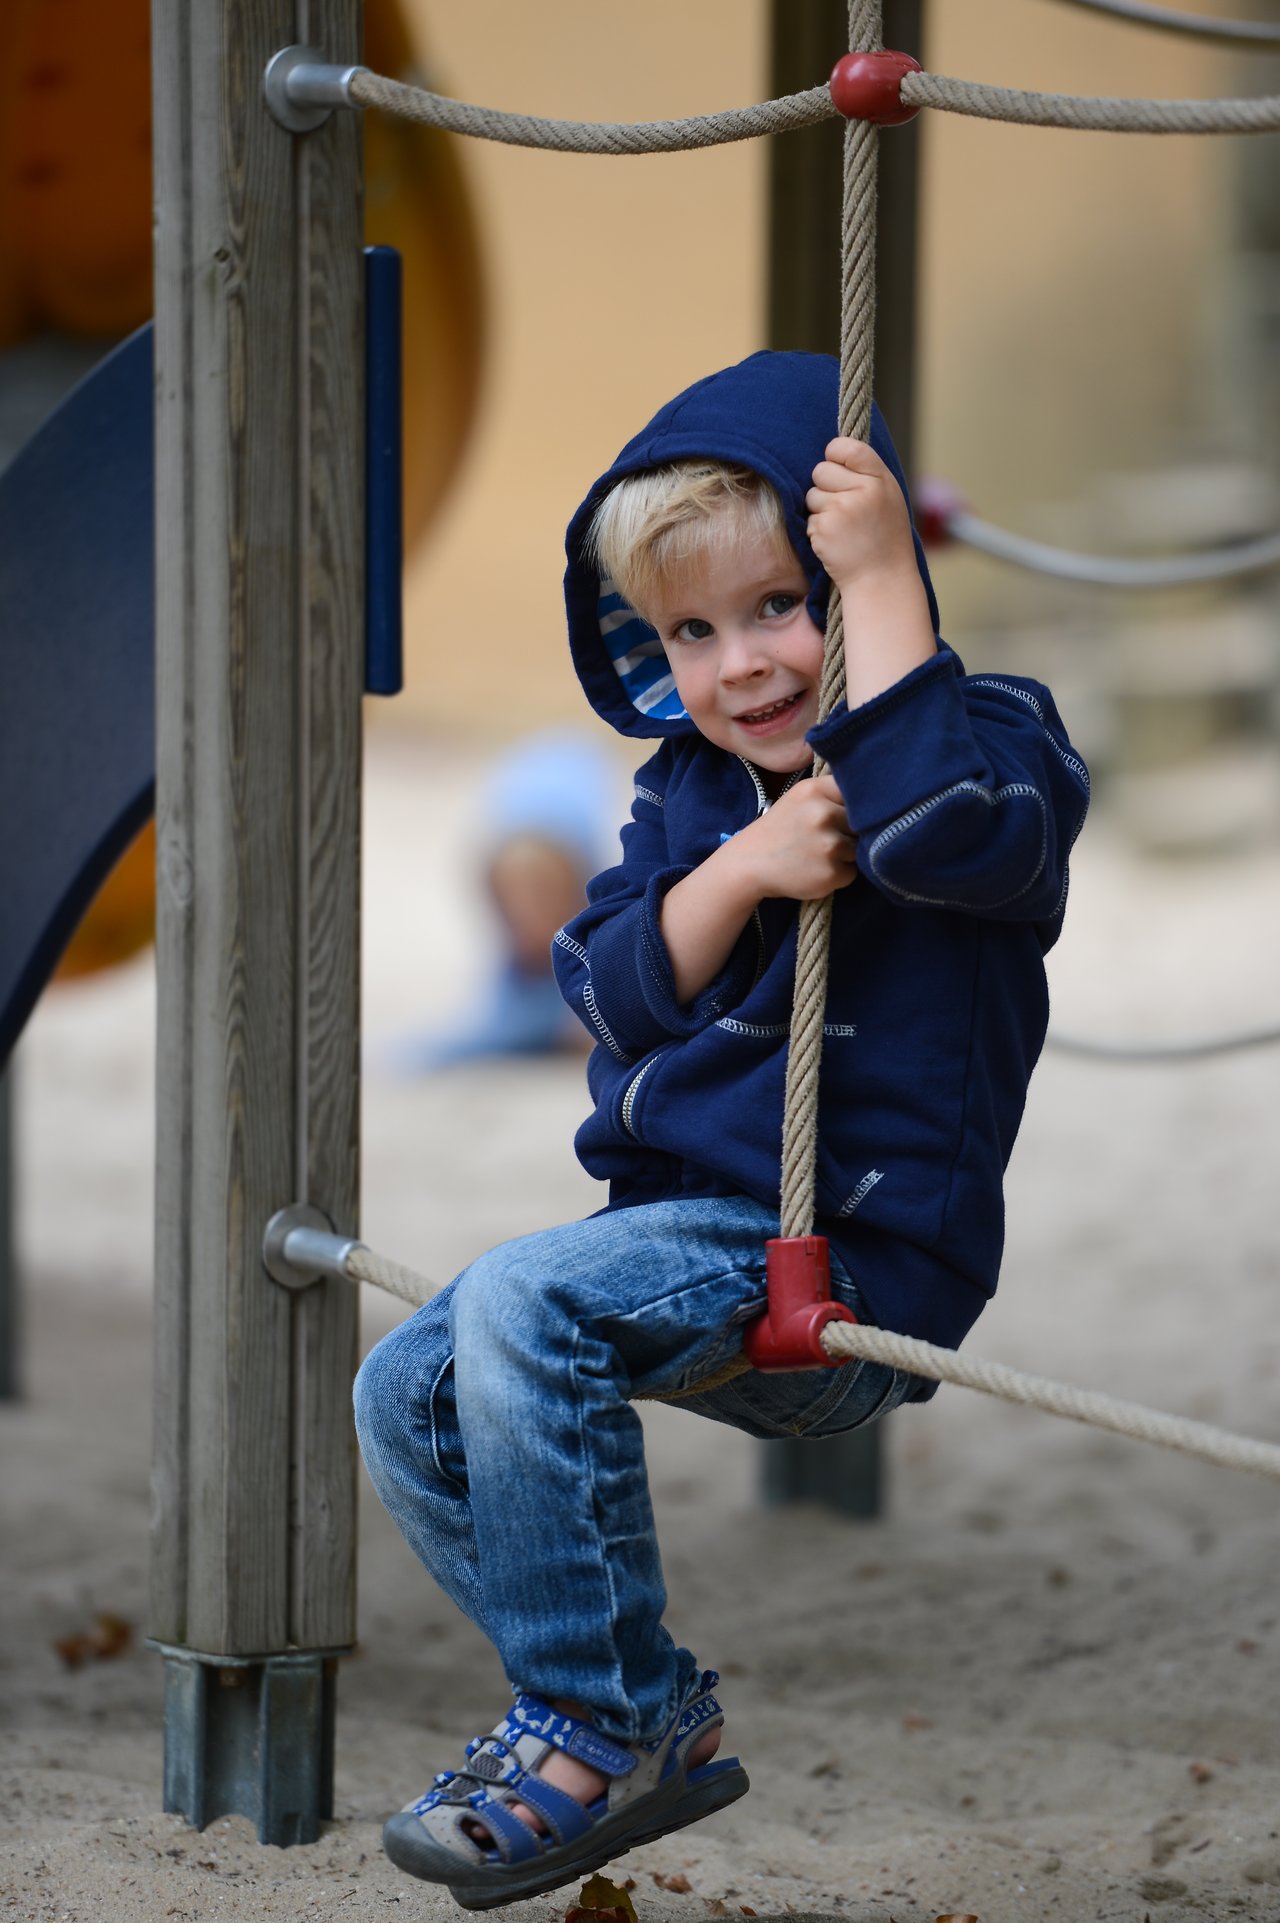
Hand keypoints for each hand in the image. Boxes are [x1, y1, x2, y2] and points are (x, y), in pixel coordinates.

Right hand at [730, 775, 856, 901]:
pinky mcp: (831, 873)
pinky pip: (851, 872)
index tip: (843, 813)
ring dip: (845, 854)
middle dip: (849, 831)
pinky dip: (838, 874)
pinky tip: (816, 869)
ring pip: (859, 848)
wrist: (749, 864)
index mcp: (815, 790)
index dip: (856, 805)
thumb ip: (832, 794)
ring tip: (817, 854)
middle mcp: (823, 814)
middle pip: (862, 822)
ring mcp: (828, 845)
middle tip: (823, 838)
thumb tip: (876, 801)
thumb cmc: (780, 829)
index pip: (857, 792)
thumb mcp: (801, 798)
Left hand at [805, 436, 915, 594]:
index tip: (835, 464)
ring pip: (811, 495)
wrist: (882, 580)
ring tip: (843, 528)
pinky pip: (808, 519)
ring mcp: (842, 509)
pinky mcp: (824, 528)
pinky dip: (818, 531)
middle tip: (842, 507)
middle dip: (824, 485)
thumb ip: (866, 476)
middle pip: (821, 470)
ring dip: (820, 510)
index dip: (835, 453)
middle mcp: (863, 491)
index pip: (848, 447)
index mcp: (881, 480)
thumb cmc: (884, 539)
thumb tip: (834, 453)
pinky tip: (837, 543)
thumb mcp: (888, 499)